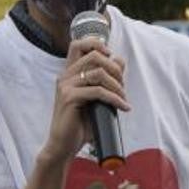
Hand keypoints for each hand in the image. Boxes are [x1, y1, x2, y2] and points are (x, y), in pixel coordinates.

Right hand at [42, 38, 129, 161]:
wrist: (64, 144)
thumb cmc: (82, 122)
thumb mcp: (97, 97)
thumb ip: (106, 78)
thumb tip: (119, 59)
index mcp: (70, 73)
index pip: (78, 44)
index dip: (97, 44)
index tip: (112, 57)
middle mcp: (66, 76)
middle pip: (94, 55)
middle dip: (115, 69)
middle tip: (122, 86)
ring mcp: (66, 86)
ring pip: (98, 73)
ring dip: (117, 85)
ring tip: (123, 99)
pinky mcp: (69, 98)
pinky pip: (98, 91)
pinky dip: (115, 99)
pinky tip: (123, 107)